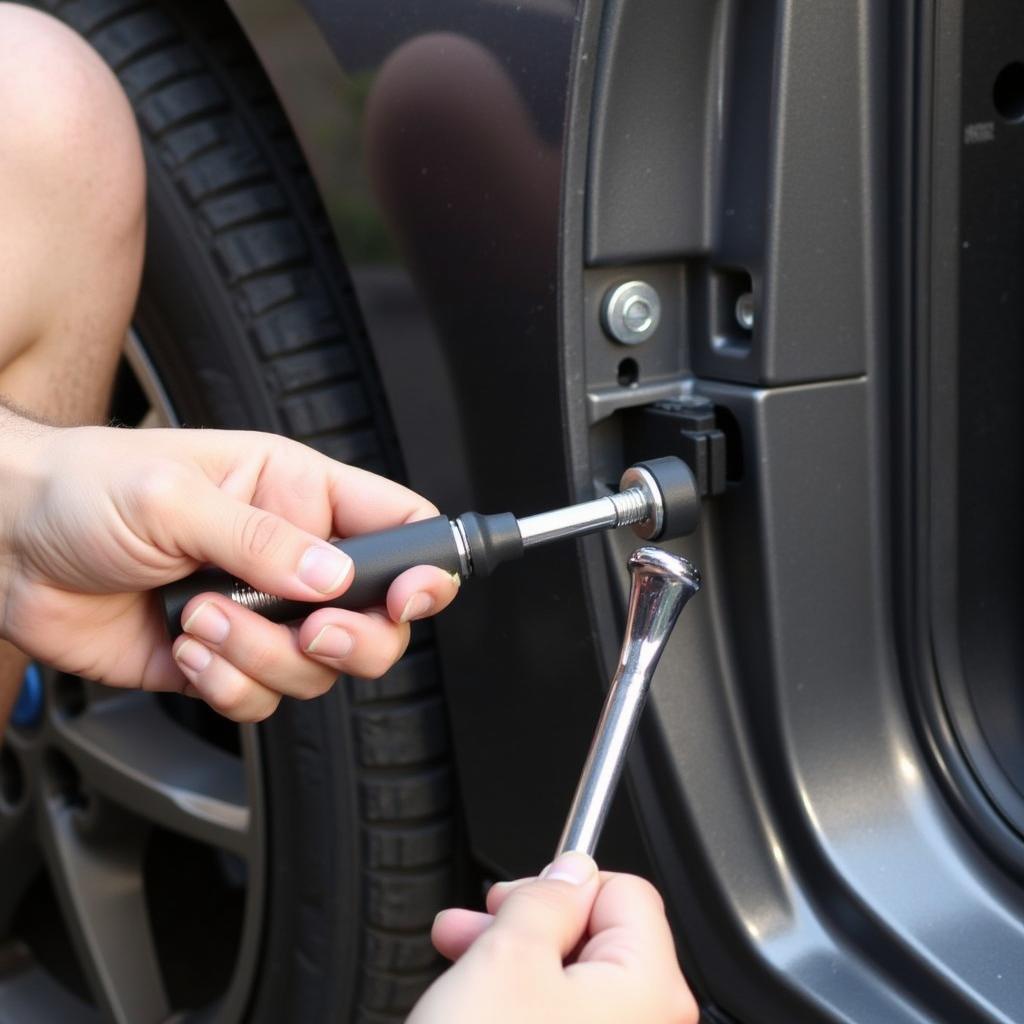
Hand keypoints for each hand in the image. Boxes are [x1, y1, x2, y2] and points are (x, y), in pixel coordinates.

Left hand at [0, 421, 458, 720]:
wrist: (3, 545)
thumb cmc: (81, 488)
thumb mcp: (172, 496)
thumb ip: (259, 539)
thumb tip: (333, 579)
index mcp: (295, 492)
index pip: (397, 523)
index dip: (425, 562)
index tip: (415, 595)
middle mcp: (289, 556)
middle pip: (375, 618)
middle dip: (351, 637)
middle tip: (309, 628)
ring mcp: (259, 613)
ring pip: (317, 669)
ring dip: (262, 657)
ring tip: (201, 618)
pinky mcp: (222, 660)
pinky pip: (260, 698)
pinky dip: (227, 685)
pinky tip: (184, 647)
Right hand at [410, 852, 697, 1023]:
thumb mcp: (505, 958)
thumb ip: (545, 898)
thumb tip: (570, 872)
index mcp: (650, 990)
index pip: (626, 894)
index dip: (560, 884)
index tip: (509, 896)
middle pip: (599, 942)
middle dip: (527, 926)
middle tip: (473, 927)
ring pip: (575, 989)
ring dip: (514, 965)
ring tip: (458, 967)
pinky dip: (521, 1010)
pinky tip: (476, 1012)